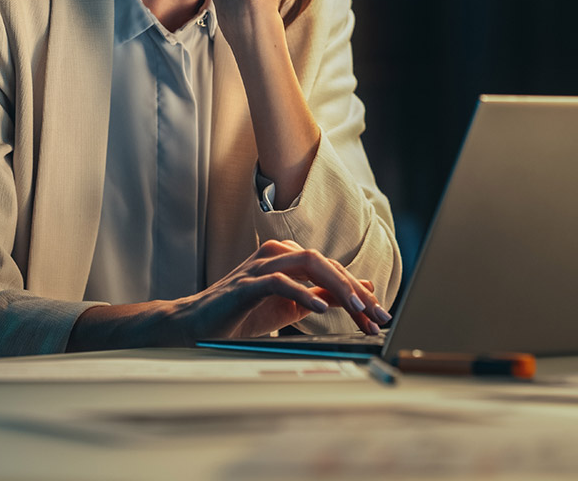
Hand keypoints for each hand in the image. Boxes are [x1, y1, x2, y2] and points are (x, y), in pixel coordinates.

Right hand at [169, 239, 389, 342]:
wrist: (199, 325)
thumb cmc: (244, 313)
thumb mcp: (292, 306)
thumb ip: (323, 294)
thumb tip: (361, 290)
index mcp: (289, 256)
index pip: (332, 269)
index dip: (359, 292)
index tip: (378, 315)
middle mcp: (277, 252)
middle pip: (326, 263)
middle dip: (355, 290)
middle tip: (376, 315)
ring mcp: (261, 265)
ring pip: (308, 263)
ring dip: (337, 285)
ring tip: (357, 308)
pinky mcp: (246, 283)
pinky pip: (279, 282)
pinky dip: (302, 294)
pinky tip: (320, 310)